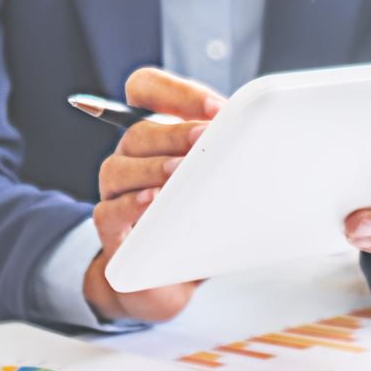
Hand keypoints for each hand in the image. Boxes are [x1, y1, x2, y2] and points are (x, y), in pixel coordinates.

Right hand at [83, 66, 225, 323]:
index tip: (214, 108)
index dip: (174, 90)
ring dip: (152, 167)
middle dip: (174, 132)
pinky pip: (110, 211)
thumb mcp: (216, 180)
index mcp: (155, 134)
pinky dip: (132, 205)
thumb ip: (227, 151)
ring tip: (180, 173)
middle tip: (206, 138)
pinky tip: (154, 201)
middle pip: (137, 130)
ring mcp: (115, 193)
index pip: (145, 88)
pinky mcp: (112, 232)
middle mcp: (130, 158)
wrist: (172, 282)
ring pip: (118, 167)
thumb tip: (260, 135)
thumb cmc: (196, 222)